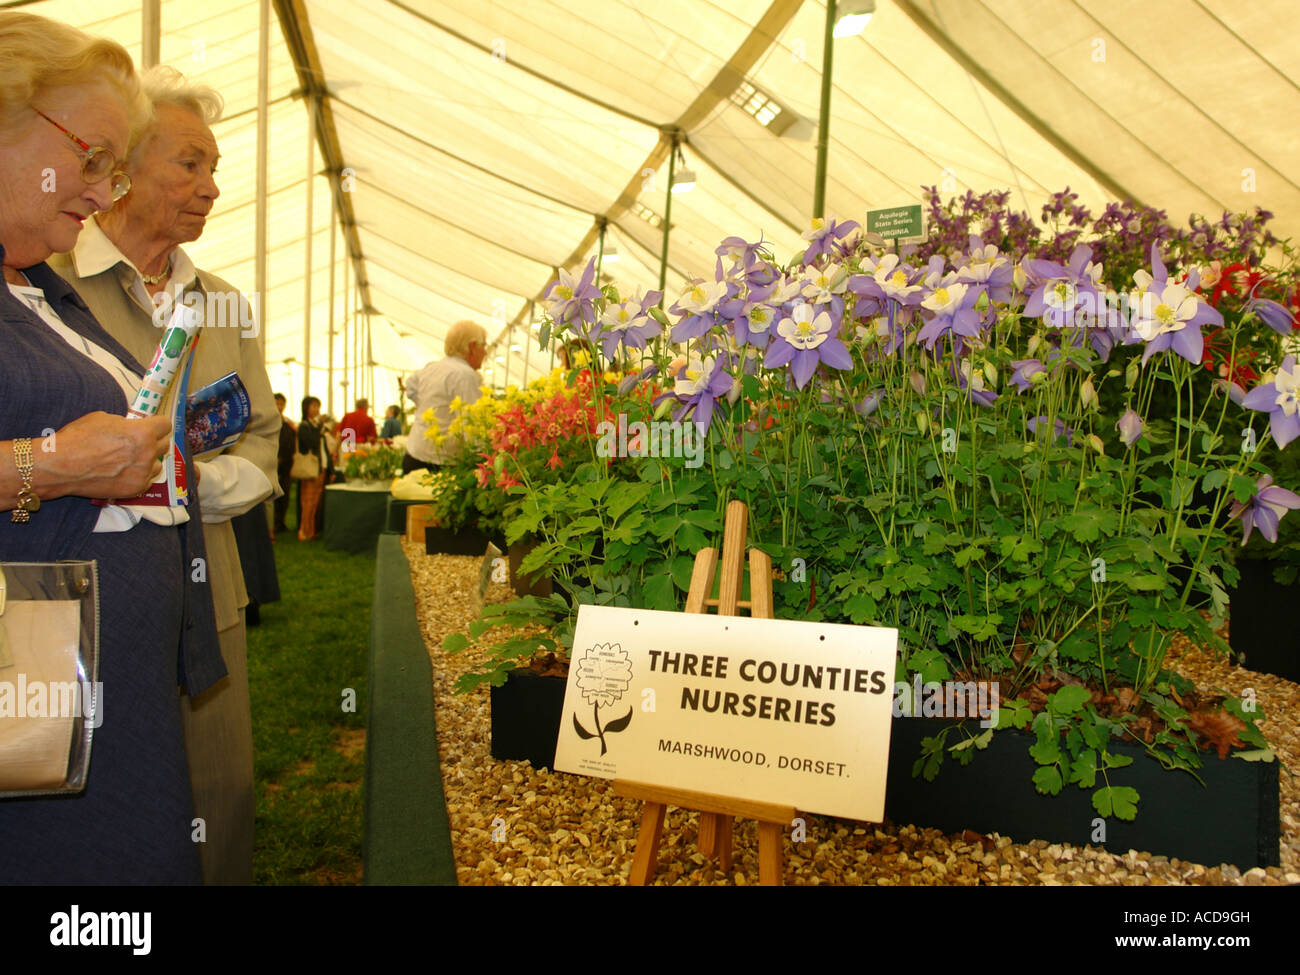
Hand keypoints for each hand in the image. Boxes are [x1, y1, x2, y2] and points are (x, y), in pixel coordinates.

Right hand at [35, 412, 172, 500]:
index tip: (154, 425)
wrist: (61, 466)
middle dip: (154, 440)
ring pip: (157, 464)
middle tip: (141, 441)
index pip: (166, 425)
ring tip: (131, 459)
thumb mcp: (103, 418)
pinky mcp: (135, 489)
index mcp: (142, 432)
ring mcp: (143, 473)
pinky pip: (147, 480)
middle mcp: (147, 453)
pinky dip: (140, 476)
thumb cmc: (78, 439)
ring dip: (148, 460)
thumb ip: (124, 423)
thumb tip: (131, 427)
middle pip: (164, 444)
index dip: (158, 424)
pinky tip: (125, 472)